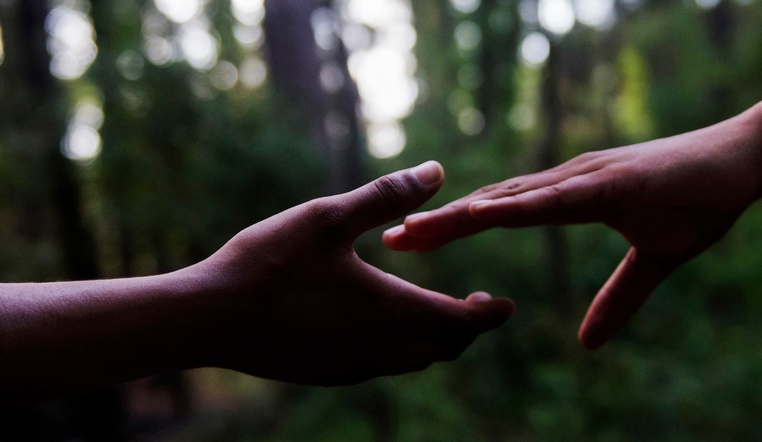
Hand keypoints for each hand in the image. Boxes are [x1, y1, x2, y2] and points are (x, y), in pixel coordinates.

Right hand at [193, 161, 514, 384]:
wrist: (208, 319)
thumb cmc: (267, 262)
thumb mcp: (327, 216)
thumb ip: (386, 196)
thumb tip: (437, 170)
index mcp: (388, 309)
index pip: (462, 323)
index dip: (490, 315)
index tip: (506, 303)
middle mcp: (379, 347)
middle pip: (444, 347)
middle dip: (467, 326)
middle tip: (476, 301)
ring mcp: (354, 366)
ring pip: (415, 360)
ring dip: (435, 338)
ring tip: (434, 306)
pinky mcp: (330, 374)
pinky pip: (384, 366)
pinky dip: (403, 347)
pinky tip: (383, 321)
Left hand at [383, 123, 761, 348]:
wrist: (744, 160)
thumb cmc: (698, 201)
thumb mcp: (654, 263)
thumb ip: (619, 300)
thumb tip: (588, 344)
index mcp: (572, 196)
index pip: (501, 213)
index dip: (455, 227)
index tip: (411, 241)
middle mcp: (570, 181)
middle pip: (494, 204)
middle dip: (442, 224)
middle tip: (392, 240)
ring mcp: (588, 177)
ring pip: (514, 198)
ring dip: (465, 214)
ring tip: (420, 229)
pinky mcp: (613, 180)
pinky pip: (558, 196)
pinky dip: (520, 206)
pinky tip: (486, 212)